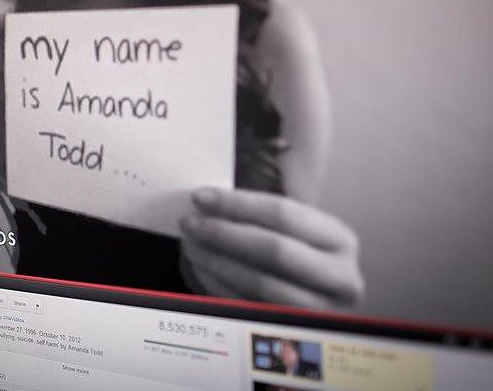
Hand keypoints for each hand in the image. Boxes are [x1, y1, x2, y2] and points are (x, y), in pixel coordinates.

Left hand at [179, 187, 363, 309]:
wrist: (319, 300)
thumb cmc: (298, 254)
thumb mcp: (297, 230)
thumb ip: (266, 212)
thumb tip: (212, 200)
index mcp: (340, 239)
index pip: (284, 214)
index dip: (237, 203)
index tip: (200, 197)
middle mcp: (340, 277)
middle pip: (274, 249)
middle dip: (224, 233)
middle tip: (189, 222)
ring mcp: (320, 311)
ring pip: (260, 282)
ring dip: (217, 261)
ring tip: (190, 244)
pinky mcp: (296, 332)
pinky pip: (250, 307)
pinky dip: (218, 285)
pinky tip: (201, 268)